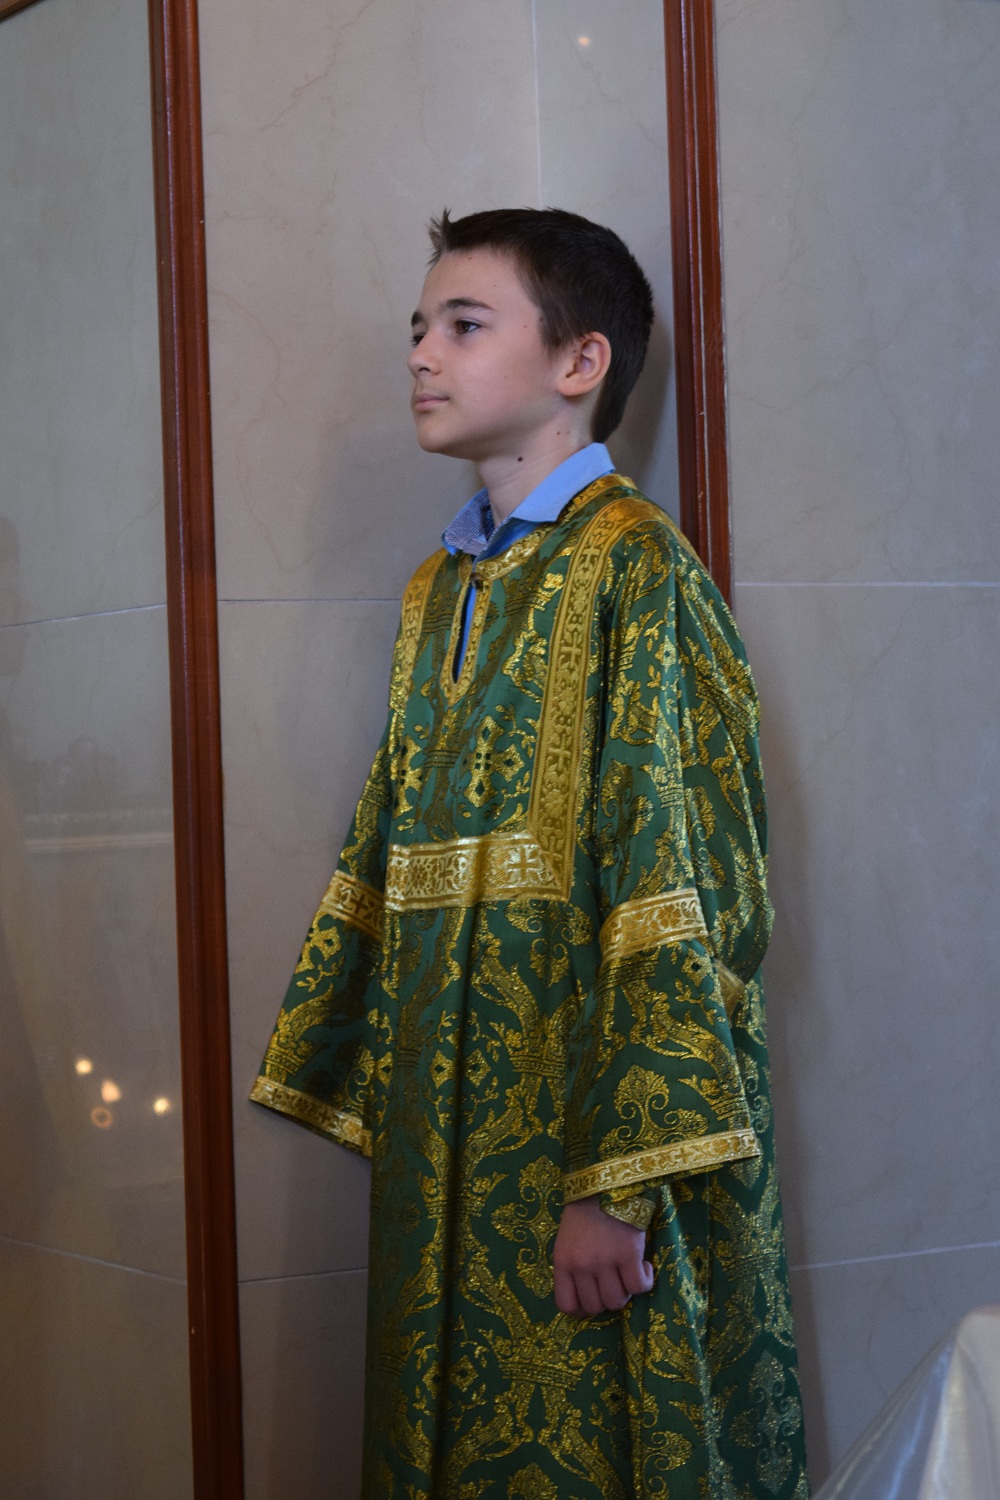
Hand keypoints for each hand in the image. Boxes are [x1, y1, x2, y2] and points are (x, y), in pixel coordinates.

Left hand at [552, 1194, 654, 1316]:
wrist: (607, 1182)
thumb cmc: (586, 1211)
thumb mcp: (567, 1240)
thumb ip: (572, 1268)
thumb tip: (585, 1301)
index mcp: (562, 1261)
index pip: (566, 1304)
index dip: (582, 1309)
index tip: (593, 1299)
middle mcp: (582, 1265)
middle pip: (595, 1306)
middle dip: (606, 1299)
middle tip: (614, 1282)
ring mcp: (605, 1261)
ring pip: (617, 1301)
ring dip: (625, 1292)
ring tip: (628, 1273)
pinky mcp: (629, 1254)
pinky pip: (639, 1287)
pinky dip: (644, 1282)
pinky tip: (643, 1267)